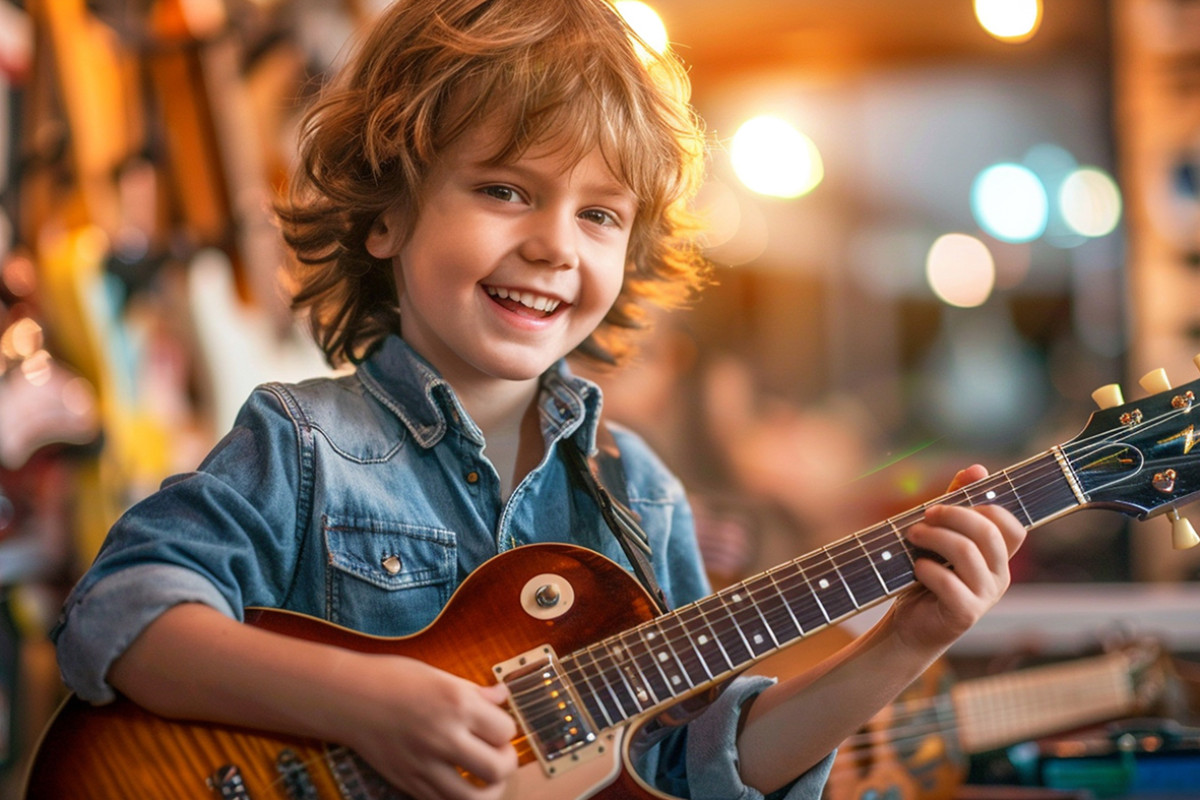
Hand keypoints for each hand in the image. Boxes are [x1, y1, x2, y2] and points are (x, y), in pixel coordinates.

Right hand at [334, 654, 518, 799]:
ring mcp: (424, 763)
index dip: (505, 729)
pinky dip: (457, 798)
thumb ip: (474, 692)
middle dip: (506, 763)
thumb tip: (502, 696)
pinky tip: (458, 785)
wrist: (345, 697)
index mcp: (456, 704)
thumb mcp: (437, 675)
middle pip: (497, 768)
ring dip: (488, 791)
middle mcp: (443, 736)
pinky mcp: (408, 782)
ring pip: (473, 798)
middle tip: (499, 754)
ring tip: (486, 779)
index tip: (496, 725)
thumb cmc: (390, 678)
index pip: (505, 730)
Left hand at [888, 464, 1025, 655]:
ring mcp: (985, 596)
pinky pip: (949, 582)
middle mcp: (999, 576)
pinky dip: (926, 569)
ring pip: (966, 552)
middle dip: (953, 515)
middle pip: (988, 532)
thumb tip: (977, 468)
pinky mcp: (965, 613)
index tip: (949, 499)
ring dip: (934, 537)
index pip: (1012, 525)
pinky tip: (915, 567)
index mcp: (997, 557)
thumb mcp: (940, 537)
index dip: (986, 506)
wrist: (909, 627)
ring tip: (911, 536)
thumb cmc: (925, 577)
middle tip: (924, 514)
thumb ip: (957, 504)